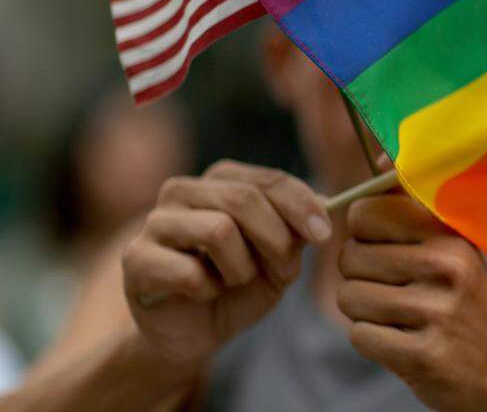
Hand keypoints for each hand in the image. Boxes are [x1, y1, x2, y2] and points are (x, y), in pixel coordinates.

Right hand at [121, 160, 330, 365]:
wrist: (194, 333)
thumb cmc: (238, 287)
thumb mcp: (279, 260)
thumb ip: (297, 231)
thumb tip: (325, 202)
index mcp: (221, 180)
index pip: (268, 180)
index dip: (301, 205)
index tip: (324, 234)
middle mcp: (183, 191)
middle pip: (244, 199)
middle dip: (275, 239)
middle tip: (282, 268)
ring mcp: (154, 222)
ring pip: (218, 230)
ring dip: (241, 268)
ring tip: (233, 281)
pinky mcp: (135, 259)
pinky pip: (188, 271)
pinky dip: (208, 290)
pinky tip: (202, 294)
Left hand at [337, 193, 486, 411]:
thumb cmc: (463, 299)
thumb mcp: (452, 246)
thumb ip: (410, 204)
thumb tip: (379, 159)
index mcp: (449, 235)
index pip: (365, 214)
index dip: (362, 234)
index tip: (384, 248)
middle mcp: (446, 267)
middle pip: (350, 257)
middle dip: (360, 277)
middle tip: (393, 290)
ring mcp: (436, 312)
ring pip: (349, 297)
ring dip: (364, 312)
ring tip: (398, 316)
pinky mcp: (423, 355)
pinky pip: (359, 335)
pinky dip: (372, 341)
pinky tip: (402, 341)